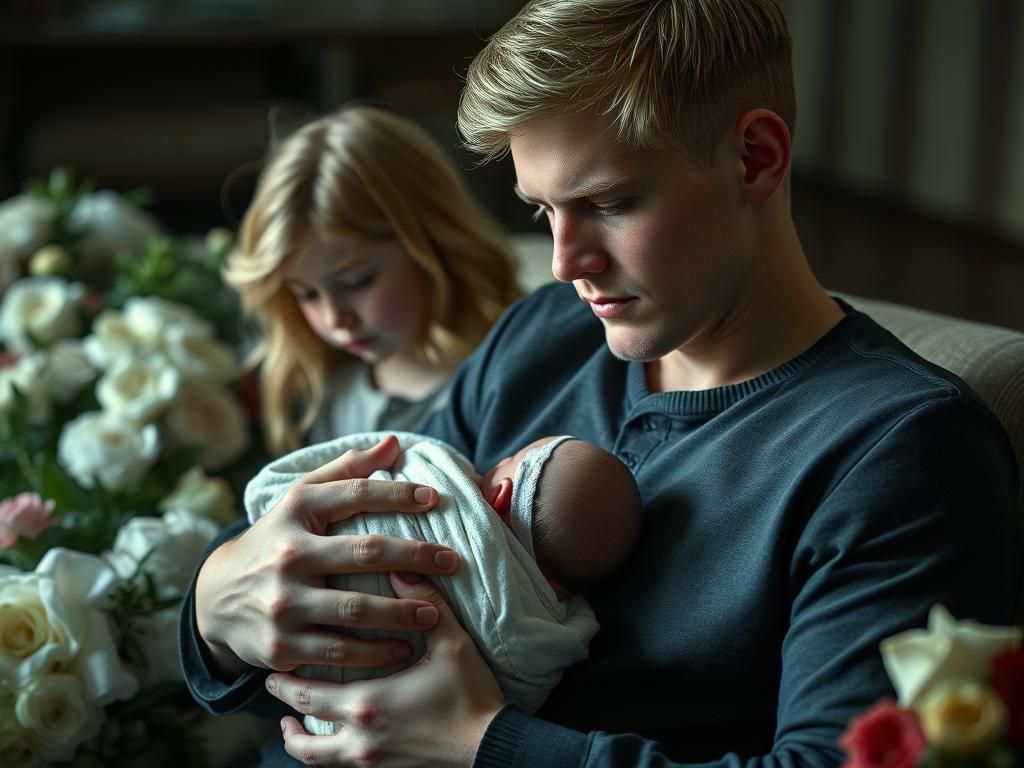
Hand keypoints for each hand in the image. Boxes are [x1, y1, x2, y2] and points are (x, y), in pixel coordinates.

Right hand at [195, 436, 460, 677]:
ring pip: (357, 609)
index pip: (355, 493)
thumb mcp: (300, 500)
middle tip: (453, 562)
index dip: (398, 493)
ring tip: (435, 613)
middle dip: (417, 556)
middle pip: (366, 552)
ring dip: (403, 612)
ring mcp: (283, 602)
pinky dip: (376, 654)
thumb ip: (347, 471)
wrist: (216, 598)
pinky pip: (339, 651)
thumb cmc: (277, 540)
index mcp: (295, 511)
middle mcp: (288, 554)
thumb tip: (395, 444)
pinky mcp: (280, 646)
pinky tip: (404, 650)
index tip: (435, 498)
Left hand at [267, 572, 504, 766]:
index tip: (272, 666)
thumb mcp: (451, 644)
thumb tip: (400, 565)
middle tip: (272, 685)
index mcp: (368, 703)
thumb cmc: (472, 695)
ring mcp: (369, 761)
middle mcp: (360, 737)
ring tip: (289, 724)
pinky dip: (323, 757)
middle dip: (284, 706)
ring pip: (314, 759)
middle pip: (303, 727)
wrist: (492, 747)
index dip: (286, 681)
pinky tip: (327, 743)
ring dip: (297, 741)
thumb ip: (423, 603)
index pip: (309, 693)